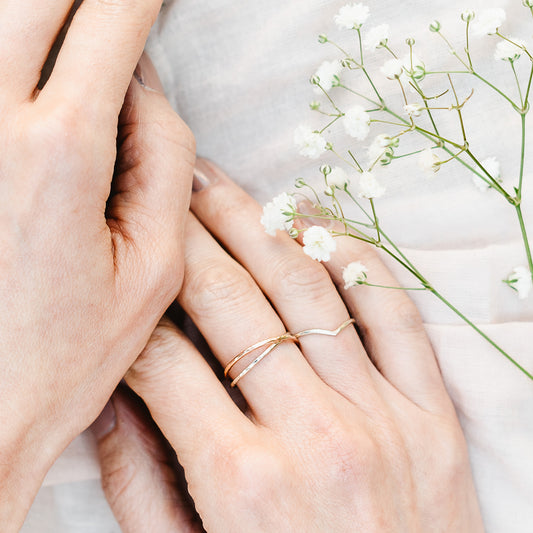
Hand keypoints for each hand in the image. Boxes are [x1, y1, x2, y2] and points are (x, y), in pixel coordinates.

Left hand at [0, 3, 193, 527]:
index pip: (108, 27)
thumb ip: (164, 162)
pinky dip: (1, 63)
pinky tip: (22, 78)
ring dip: (32, 19)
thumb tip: (144, 86)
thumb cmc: (65, 351)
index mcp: (59, 153)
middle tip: (111, 7)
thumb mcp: (154, 268)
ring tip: (69, 37)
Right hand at [94, 160, 483, 531]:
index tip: (127, 279)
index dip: (134, 315)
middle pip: (233, 304)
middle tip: (169, 190)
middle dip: (190, 238)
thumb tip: (109, 396)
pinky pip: (395, 314)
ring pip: (309, 292)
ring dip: (258, 228)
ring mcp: (384, 419)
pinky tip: (319, 226)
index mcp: (244, 487)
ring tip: (224, 187)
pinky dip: (358, 261)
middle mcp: (315, 438)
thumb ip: (141, 485)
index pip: (163, 362)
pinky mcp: (434, 417)